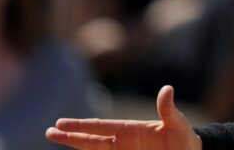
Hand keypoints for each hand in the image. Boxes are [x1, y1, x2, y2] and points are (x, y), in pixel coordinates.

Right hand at [46, 86, 201, 149]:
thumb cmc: (184, 139)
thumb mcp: (178, 124)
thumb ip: (168, 110)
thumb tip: (167, 89)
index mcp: (130, 129)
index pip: (100, 127)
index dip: (80, 126)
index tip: (60, 123)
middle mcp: (122, 141)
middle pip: (91, 139)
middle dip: (70, 136)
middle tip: (49, 132)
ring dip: (76, 145)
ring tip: (55, 140)